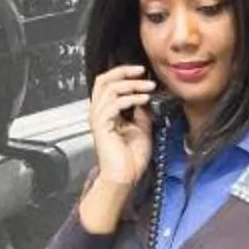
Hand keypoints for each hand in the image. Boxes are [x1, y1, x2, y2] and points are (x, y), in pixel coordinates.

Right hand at [79, 65, 159, 232]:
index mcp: (107, 113)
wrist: (124, 177)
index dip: (124, 74)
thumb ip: (141, 111)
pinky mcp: (102, 126)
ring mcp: (99, 119)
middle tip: (142, 72)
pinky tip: (144, 100)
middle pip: (103, 80)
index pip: (109, 84)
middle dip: (123, 72)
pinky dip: (131, 98)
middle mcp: (100, 113)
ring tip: (148, 87)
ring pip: (109, 89)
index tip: (143, 72)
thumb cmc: (130, 160)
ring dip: (132, 85)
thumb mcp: (142, 127)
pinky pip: (114, 104)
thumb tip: (145, 96)